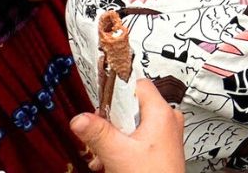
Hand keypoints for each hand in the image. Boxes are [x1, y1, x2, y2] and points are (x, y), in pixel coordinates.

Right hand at [70, 78, 184, 172]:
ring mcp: (165, 134)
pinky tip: (110, 162)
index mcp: (162, 113)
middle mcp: (167, 120)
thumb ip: (97, 133)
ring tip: (102, 155)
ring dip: (114, 138)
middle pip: (132, 107)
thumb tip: (80, 118)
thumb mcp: (118, 154)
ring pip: (133, 125)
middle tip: (98, 137)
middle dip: (110, 123)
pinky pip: (139, 138)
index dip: (116, 91)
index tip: (99, 103)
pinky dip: (123, 147)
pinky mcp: (161, 148)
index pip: (138, 85)